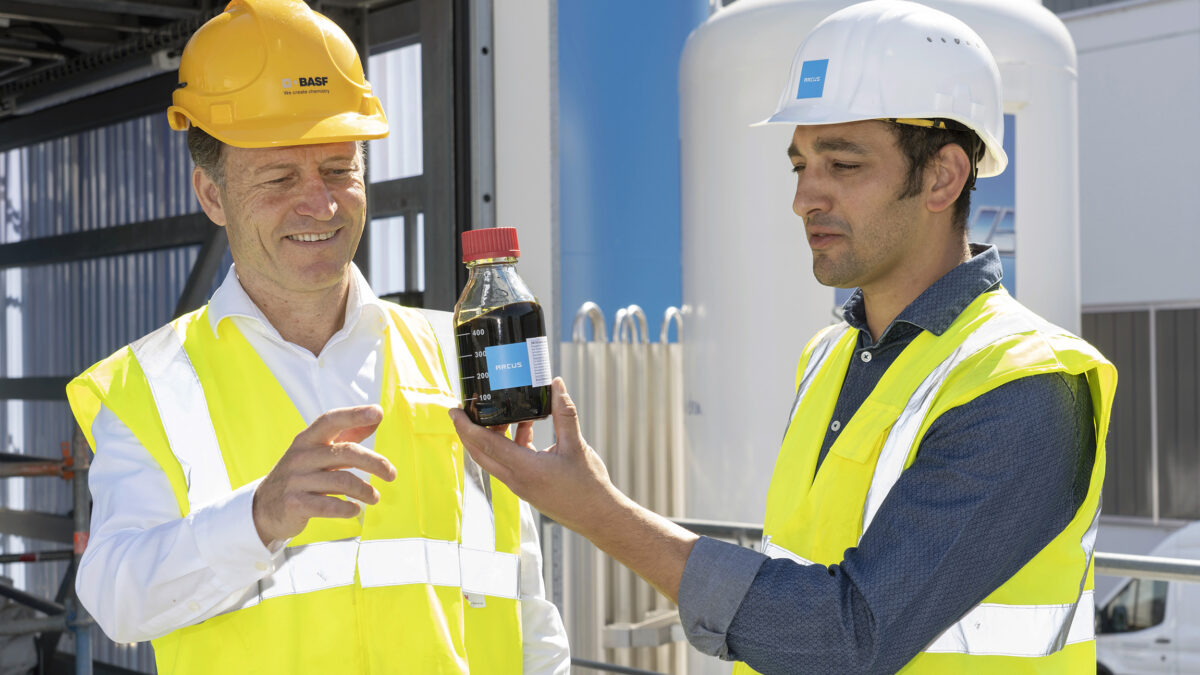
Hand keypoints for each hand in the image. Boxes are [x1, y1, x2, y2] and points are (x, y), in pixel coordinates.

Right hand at [252, 405, 396, 545]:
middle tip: (391, 474)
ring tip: (374, 497)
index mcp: (308, 439)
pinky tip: (355, 509)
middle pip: (346, 452)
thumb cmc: (301, 475)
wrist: (264, 507)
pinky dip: (347, 508)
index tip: (377, 412)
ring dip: (365, 490)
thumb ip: (347, 435)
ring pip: (342, 480)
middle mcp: (301, 456)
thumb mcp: (318, 452)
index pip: (331, 420)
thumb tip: (376, 417)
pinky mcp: (295, 504)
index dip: (355, 414)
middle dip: (375, 463)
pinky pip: (329, 506)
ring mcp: (296, 480)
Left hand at [449, 378, 621, 535]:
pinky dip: (511, 445)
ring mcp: (520, 486)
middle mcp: (517, 479)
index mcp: (525, 469)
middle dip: (469, 430)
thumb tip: (556, 385)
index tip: (453, 411)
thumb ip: (564, 413)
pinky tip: (526, 430)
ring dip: (494, 436)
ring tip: (507, 414)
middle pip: (480, 453)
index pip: (485, 444)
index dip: (466, 426)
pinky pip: (509, 463)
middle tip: (466, 409)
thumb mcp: (577, 445)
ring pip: (494, 458)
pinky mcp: (527, 488)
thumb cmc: (588, 486)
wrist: (598, 517)